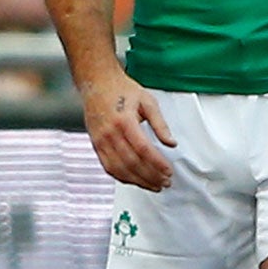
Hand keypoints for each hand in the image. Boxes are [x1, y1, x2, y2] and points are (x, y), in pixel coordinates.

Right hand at [81, 69, 175, 191]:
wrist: (97, 83)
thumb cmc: (121, 90)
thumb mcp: (147, 101)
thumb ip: (160, 124)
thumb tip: (171, 143)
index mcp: (124, 121)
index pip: (143, 149)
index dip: (157, 163)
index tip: (168, 171)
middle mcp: (110, 133)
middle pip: (132, 163)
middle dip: (151, 176)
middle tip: (165, 182)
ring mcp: (101, 141)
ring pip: (120, 169)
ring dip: (139, 181)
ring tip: (154, 185)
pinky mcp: (96, 146)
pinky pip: (109, 167)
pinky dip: (123, 178)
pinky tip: (135, 181)